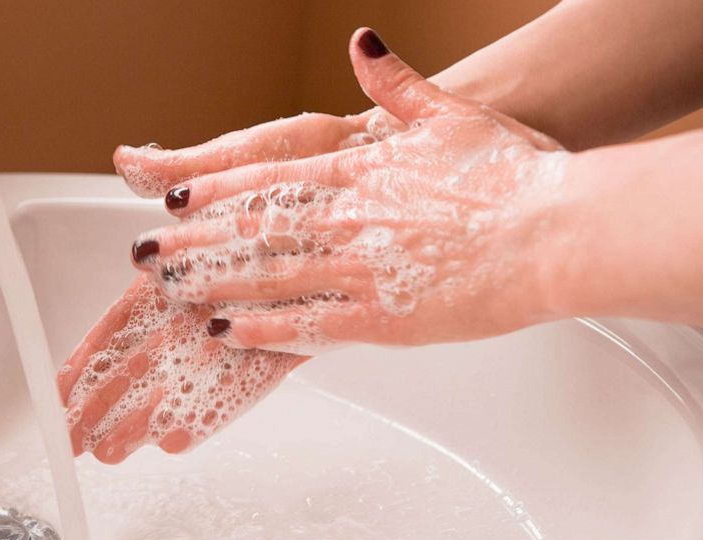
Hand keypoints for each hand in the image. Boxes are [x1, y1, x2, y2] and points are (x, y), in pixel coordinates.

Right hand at [62, 43, 411, 463]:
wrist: (376, 162)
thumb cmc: (309, 152)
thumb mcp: (241, 155)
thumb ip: (186, 171)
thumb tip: (126, 163)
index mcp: (195, 258)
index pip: (130, 314)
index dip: (94, 350)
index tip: (62, 384)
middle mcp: (218, 293)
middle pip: (152, 355)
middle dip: (111, 398)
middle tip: (78, 438)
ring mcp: (254, 317)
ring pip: (192, 374)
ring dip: (151, 412)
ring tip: (116, 449)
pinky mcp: (298, 331)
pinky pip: (253, 377)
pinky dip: (217, 406)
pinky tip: (181, 435)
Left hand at [129, 28, 568, 352]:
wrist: (558, 231)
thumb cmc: (515, 174)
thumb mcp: (452, 113)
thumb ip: (397, 83)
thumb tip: (362, 43)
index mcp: (359, 171)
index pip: (268, 179)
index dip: (214, 191)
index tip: (176, 199)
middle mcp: (346, 219)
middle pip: (251, 230)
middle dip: (192, 241)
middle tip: (144, 252)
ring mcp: (358, 270)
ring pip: (265, 277)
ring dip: (211, 284)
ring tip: (168, 292)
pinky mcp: (380, 319)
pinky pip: (305, 326)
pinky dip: (260, 329)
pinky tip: (224, 332)